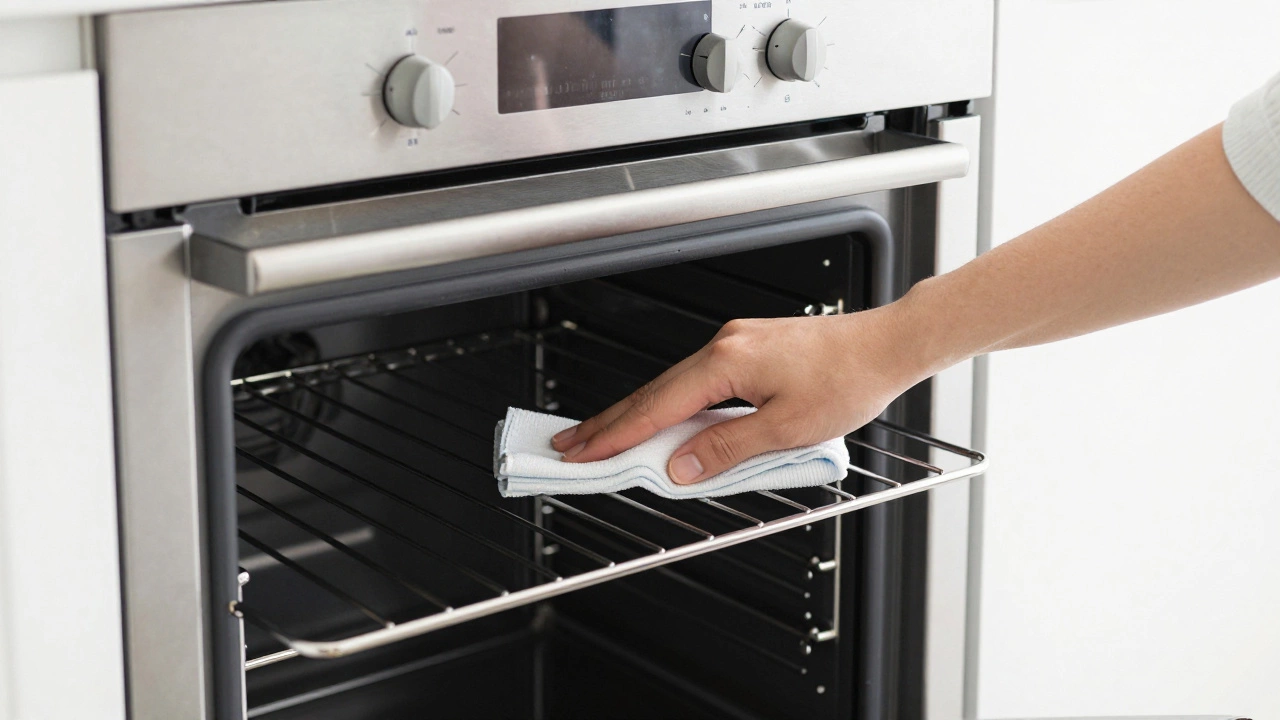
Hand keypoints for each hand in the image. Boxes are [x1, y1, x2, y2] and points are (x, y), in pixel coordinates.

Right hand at [549, 308, 927, 484]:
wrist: (887, 345)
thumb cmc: (849, 379)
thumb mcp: (786, 427)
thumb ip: (726, 449)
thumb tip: (680, 468)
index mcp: (726, 362)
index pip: (656, 408)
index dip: (616, 435)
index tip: (583, 452)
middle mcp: (725, 345)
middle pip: (654, 392)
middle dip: (611, 422)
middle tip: (572, 444)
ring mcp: (736, 343)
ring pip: (674, 385)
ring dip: (640, 414)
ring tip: (608, 438)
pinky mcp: (750, 348)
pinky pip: (698, 380)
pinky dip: (672, 403)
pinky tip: (664, 421)